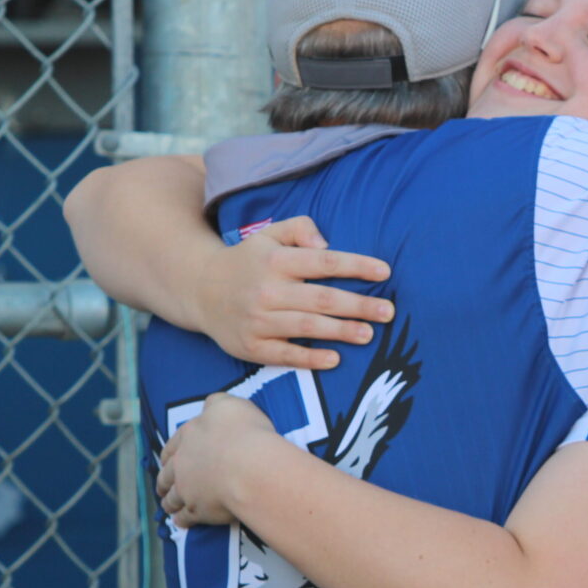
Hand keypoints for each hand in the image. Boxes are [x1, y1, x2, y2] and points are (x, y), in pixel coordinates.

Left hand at [155, 393, 277, 528]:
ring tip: (168, 507)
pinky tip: (182, 522)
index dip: (169, 454)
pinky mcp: (196, 510)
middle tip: (162, 487)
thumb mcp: (231, 406)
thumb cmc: (245, 433)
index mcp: (189, 436)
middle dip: (164, 481)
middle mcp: (182, 462)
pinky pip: (185, 517)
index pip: (173, 446)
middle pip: (167, 474)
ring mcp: (187, 488)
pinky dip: (182, 520)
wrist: (250, 468)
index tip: (166, 461)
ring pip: (172, 498)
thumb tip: (210, 405)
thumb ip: (217, 404)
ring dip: (169, 503)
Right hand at [193, 217, 393, 370]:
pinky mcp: (251, 346)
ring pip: (307, 326)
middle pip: (321, 298)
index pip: (323, 262)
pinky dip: (310, 358)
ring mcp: (258, 320)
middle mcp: (267, 290)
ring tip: (369, 334)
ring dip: (341, 331)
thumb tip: (326, 243)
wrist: (199, 290)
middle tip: (388, 311)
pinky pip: (284, 354)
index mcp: (276, 260)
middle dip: (358, 305)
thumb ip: (299, 228)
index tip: (385, 272)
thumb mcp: (268, 234)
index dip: (356, 266)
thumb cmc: (247, 261)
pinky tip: (334, 359)